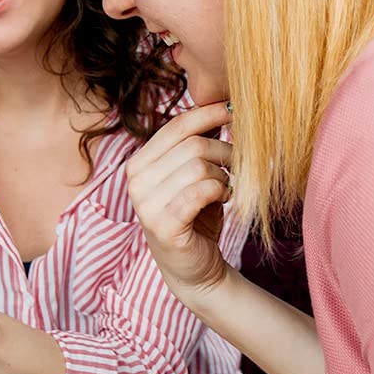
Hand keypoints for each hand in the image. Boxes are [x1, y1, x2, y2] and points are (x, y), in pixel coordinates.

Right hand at [125, 101, 233, 304]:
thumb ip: (196, 145)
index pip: (175, 127)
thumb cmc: (195, 217)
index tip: (232, 110)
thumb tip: (220, 105)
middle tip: (237, 166)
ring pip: (199, 167)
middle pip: (192, 145)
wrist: (194, 268)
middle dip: (224, 152)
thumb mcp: (192, 176)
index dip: (207, 114)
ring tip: (226, 188)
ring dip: (223, 176)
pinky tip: (224, 199)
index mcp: (138, 163)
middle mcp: (135, 181)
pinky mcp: (163, 225)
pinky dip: (220, 191)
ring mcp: (145, 204)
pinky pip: (200, 191)